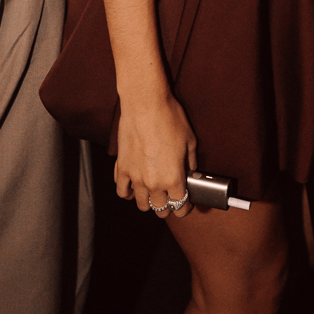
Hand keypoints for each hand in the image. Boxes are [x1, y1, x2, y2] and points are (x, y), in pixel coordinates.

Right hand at [114, 91, 197, 212]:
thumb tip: (191, 172)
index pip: (180, 205)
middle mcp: (154, 183)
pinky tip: (133, 188)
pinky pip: (121, 191)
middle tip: (170, 200)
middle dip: (167, 208)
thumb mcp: (190, 140)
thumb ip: (191, 162)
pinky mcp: (122, 168)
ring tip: (152, 196)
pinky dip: (128, 193)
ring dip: (148, 203)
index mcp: (174, 178)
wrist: (146, 104)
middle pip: (160, 209)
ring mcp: (136, 177)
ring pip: (141, 204)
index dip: (184, 208)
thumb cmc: (169, 118)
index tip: (184, 206)